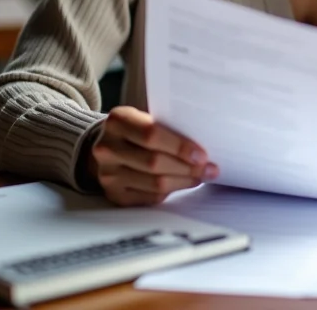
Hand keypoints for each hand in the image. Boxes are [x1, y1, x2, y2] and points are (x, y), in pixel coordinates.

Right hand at [87, 106, 218, 206]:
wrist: (107, 145)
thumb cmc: (136, 129)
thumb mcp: (145, 118)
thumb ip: (167, 127)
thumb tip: (202, 146)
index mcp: (118, 121)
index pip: (152, 134)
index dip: (180, 146)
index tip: (202, 154)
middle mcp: (108, 148)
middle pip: (154, 162)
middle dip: (187, 167)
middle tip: (209, 169)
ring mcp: (108, 174)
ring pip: (154, 183)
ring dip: (183, 181)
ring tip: (201, 177)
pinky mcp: (114, 194)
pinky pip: (149, 198)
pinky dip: (171, 191)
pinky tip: (183, 184)